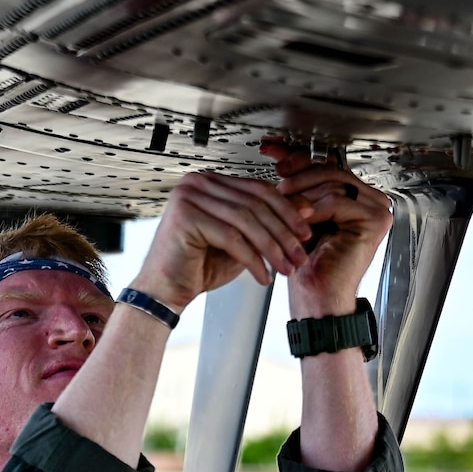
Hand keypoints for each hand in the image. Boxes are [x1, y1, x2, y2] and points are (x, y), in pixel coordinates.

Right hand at [131, 170, 315, 310]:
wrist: (165, 290)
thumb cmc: (199, 265)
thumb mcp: (244, 240)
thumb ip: (269, 221)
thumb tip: (306, 207)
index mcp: (211, 181)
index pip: (259, 189)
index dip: (287, 210)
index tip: (306, 231)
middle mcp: (197, 182)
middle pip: (255, 203)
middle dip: (283, 232)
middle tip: (300, 255)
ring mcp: (188, 196)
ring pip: (247, 220)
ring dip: (272, 248)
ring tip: (286, 268)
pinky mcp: (185, 216)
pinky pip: (232, 238)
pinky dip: (252, 260)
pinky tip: (263, 276)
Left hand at [261, 141, 393, 314]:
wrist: (318, 298)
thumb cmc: (308, 265)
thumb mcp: (299, 216)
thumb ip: (300, 188)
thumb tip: (284, 158)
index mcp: (356, 196)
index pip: (327, 165)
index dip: (298, 156)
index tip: (272, 151)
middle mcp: (371, 200)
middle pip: (330, 169)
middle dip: (299, 175)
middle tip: (278, 184)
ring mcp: (377, 209)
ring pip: (332, 183)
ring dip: (304, 195)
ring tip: (286, 207)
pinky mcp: (375, 220)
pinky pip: (337, 201)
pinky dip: (315, 210)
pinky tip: (303, 221)